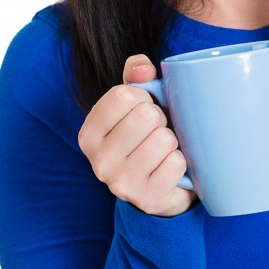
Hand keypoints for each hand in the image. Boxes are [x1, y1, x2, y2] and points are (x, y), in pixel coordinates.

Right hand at [77, 55, 195, 217]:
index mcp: (89, 134)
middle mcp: (99, 161)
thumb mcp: (134, 103)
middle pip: (146, 116)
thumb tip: (144, 69)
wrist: (158, 187)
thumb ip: (135, 75)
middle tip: (155, 133)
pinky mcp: (147, 199)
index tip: (144, 109)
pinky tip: (169, 169)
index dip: (144, 97)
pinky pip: (176, 163)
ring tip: (162, 150)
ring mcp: (121, 183)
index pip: (123, 95)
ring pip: (164, 139)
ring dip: (171, 142)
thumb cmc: (144, 136)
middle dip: (160, 119)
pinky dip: (180, 162)